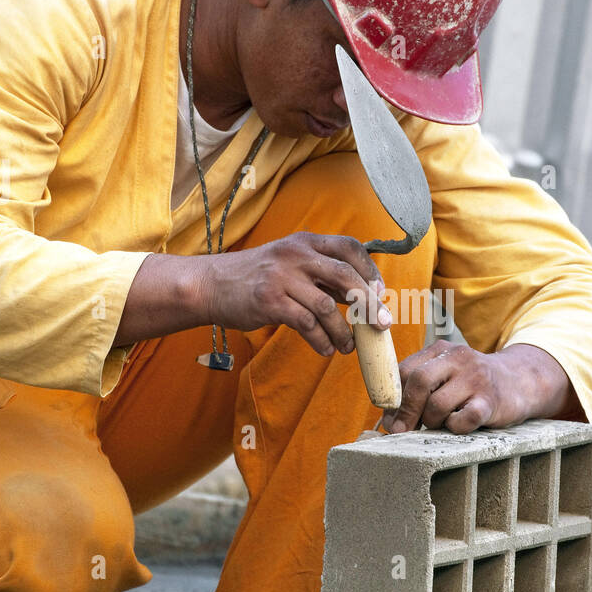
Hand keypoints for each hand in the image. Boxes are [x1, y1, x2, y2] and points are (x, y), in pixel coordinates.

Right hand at [198, 232, 390, 357]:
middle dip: (368, 304)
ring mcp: (281, 277)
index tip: (380, 292)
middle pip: (345, 276)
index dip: (370, 269)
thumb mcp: (289, 263)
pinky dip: (321, 340)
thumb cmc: (256, 277)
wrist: (211, 285)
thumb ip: (320, 273)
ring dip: (342, 331)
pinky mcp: (269, 301)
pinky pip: (306, 324)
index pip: (349, 247)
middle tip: (381, 325)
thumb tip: (361, 294)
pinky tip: (325, 349)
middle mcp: (295, 255)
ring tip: (347, 347)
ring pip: (326, 306)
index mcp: (305, 242)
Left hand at [381, 340, 585, 433]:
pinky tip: (459, 425)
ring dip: (432, 422)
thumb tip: (389, 420)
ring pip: (437, 405)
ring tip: (440, 423)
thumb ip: (417, 387)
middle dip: (406, 411)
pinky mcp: (491, 401)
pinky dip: (455, 428)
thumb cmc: (471, 384)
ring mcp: (476, 379)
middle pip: (419, 382)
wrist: (520, 382)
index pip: (405, 370)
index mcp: (441, 349)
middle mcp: (459, 358)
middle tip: (402, 431)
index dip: (393, 398)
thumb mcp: (445, 373)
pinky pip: (463, 420)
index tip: (390, 419)